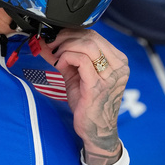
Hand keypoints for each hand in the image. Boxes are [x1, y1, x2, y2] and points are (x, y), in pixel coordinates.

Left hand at [37, 29, 128, 164]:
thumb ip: (66, 58)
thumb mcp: (78, 76)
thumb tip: (46, 42)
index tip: (57, 37)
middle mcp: (118, 67)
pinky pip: (82, 60)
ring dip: (66, 46)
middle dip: (67, 36)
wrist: (96, 131)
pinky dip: (67, 57)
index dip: (73, 32)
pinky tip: (59, 64)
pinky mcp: (98, 86)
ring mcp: (110, 77)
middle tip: (52, 43)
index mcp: (118, 61)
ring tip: (56, 54)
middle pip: (92, 37)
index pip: (96, 36)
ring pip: (88, 45)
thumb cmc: (89, 104)